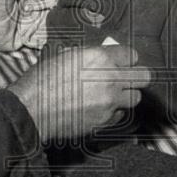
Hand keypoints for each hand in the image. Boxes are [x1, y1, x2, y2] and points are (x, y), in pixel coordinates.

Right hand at [8, 44, 151, 143]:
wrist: (32, 109)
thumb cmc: (43, 79)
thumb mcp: (66, 55)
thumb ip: (91, 56)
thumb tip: (102, 56)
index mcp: (100, 57)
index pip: (132, 55)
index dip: (126, 58)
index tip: (121, 62)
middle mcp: (111, 79)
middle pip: (144, 76)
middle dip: (136, 76)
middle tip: (127, 77)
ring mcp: (110, 102)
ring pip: (135, 98)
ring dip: (127, 95)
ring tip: (114, 94)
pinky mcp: (105, 121)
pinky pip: (120, 115)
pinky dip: (115, 112)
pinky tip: (102, 108)